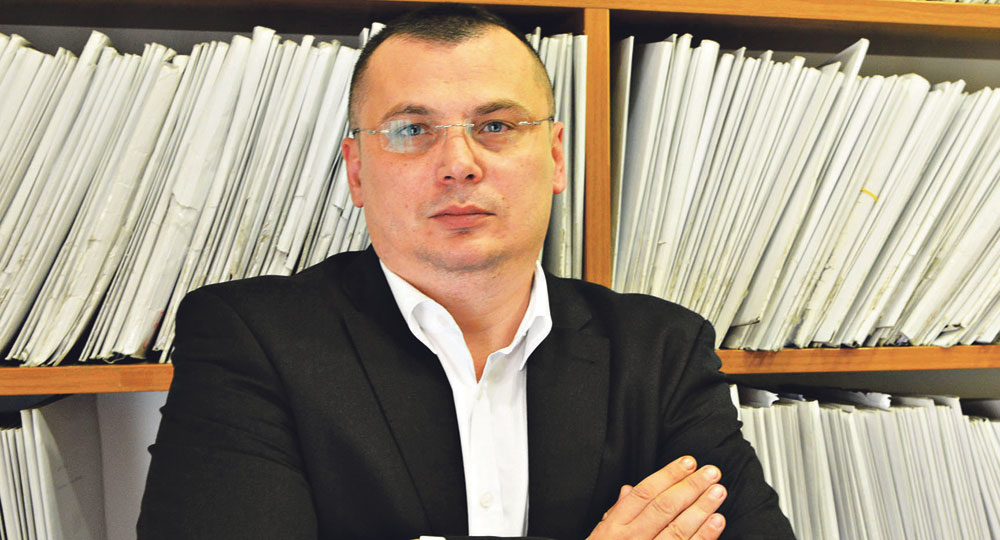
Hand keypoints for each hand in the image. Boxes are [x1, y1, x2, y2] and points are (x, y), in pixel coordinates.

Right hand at [586, 456, 726, 539]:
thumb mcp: (600, 535)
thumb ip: (616, 512)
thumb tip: (627, 489)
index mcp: (614, 527)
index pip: (643, 493)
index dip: (668, 475)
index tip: (688, 463)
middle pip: (664, 507)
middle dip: (690, 486)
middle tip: (711, 472)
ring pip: (677, 528)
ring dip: (701, 508)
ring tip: (718, 492)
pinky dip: (703, 536)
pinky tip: (716, 522)